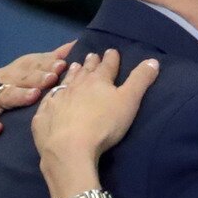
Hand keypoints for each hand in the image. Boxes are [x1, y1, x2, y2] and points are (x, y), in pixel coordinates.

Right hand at [0, 42, 72, 161]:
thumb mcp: (20, 81)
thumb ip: (45, 66)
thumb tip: (73, 46)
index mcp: (11, 74)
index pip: (30, 65)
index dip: (45, 63)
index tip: (64, 63)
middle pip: (19, 77)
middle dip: (37, 76)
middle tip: (53, 77)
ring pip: (2, 95)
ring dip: (18, 95)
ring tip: (33, 96)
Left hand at [33, 50, 159, 195]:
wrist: (68, 147)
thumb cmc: (104, 124)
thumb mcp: (129, 101)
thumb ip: (140, 81)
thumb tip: (153, 60)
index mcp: (98, 81)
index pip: (107, 66)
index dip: (111, 58)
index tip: (112, 51)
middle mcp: (76, 86)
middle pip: (84, 71)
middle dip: (90, 63)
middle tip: (91, 55)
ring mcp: (57, 99)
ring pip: (65, 82)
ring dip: (71, 74)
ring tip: (73, 66)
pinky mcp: (43, 116)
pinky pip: (47, 101)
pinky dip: (51, 95)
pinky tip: (51, 96)